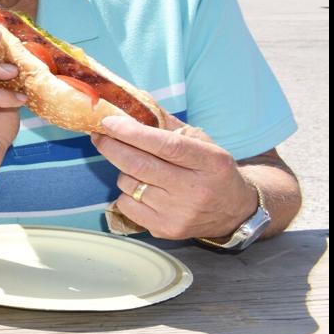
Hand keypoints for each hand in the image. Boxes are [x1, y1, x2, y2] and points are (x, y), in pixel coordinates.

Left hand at [91, 115, 259, 240]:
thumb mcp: (203, 142)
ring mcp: (179, 213)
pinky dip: (126, 193)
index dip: (134, 133)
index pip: (166, 146)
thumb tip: (134, 103)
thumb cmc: (213, 171)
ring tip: (136, 167)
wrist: (234, 212)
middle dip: (113, 147)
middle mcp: (195, 190)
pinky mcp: (166, 230)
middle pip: (141, 166)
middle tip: (100, 135)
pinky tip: (140, 188)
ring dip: (124, 171)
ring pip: (129, 185)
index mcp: (209, 161)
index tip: (110, 123)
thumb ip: (169, 124)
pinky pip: (127, 206)